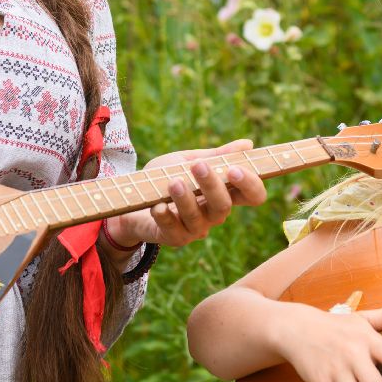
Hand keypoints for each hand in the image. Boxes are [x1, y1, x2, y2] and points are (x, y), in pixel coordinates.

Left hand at [106, 139, 267, 248]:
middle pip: (225, 206)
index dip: (250, 185)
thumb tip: (248, 144)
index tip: (235, 169)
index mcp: (223, 193)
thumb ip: (215, 156)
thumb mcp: (188, 160)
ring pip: (198, 218)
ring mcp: (194, 229)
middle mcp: (213, 214)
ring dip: (185, 198)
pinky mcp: (173, 238)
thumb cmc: (163, 179)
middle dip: (212, 186)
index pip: (252, 196)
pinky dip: (165, 215)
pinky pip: (173, 229)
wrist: (128, 197)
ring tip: (172, 181)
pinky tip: (157, 205)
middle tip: (198, 166)